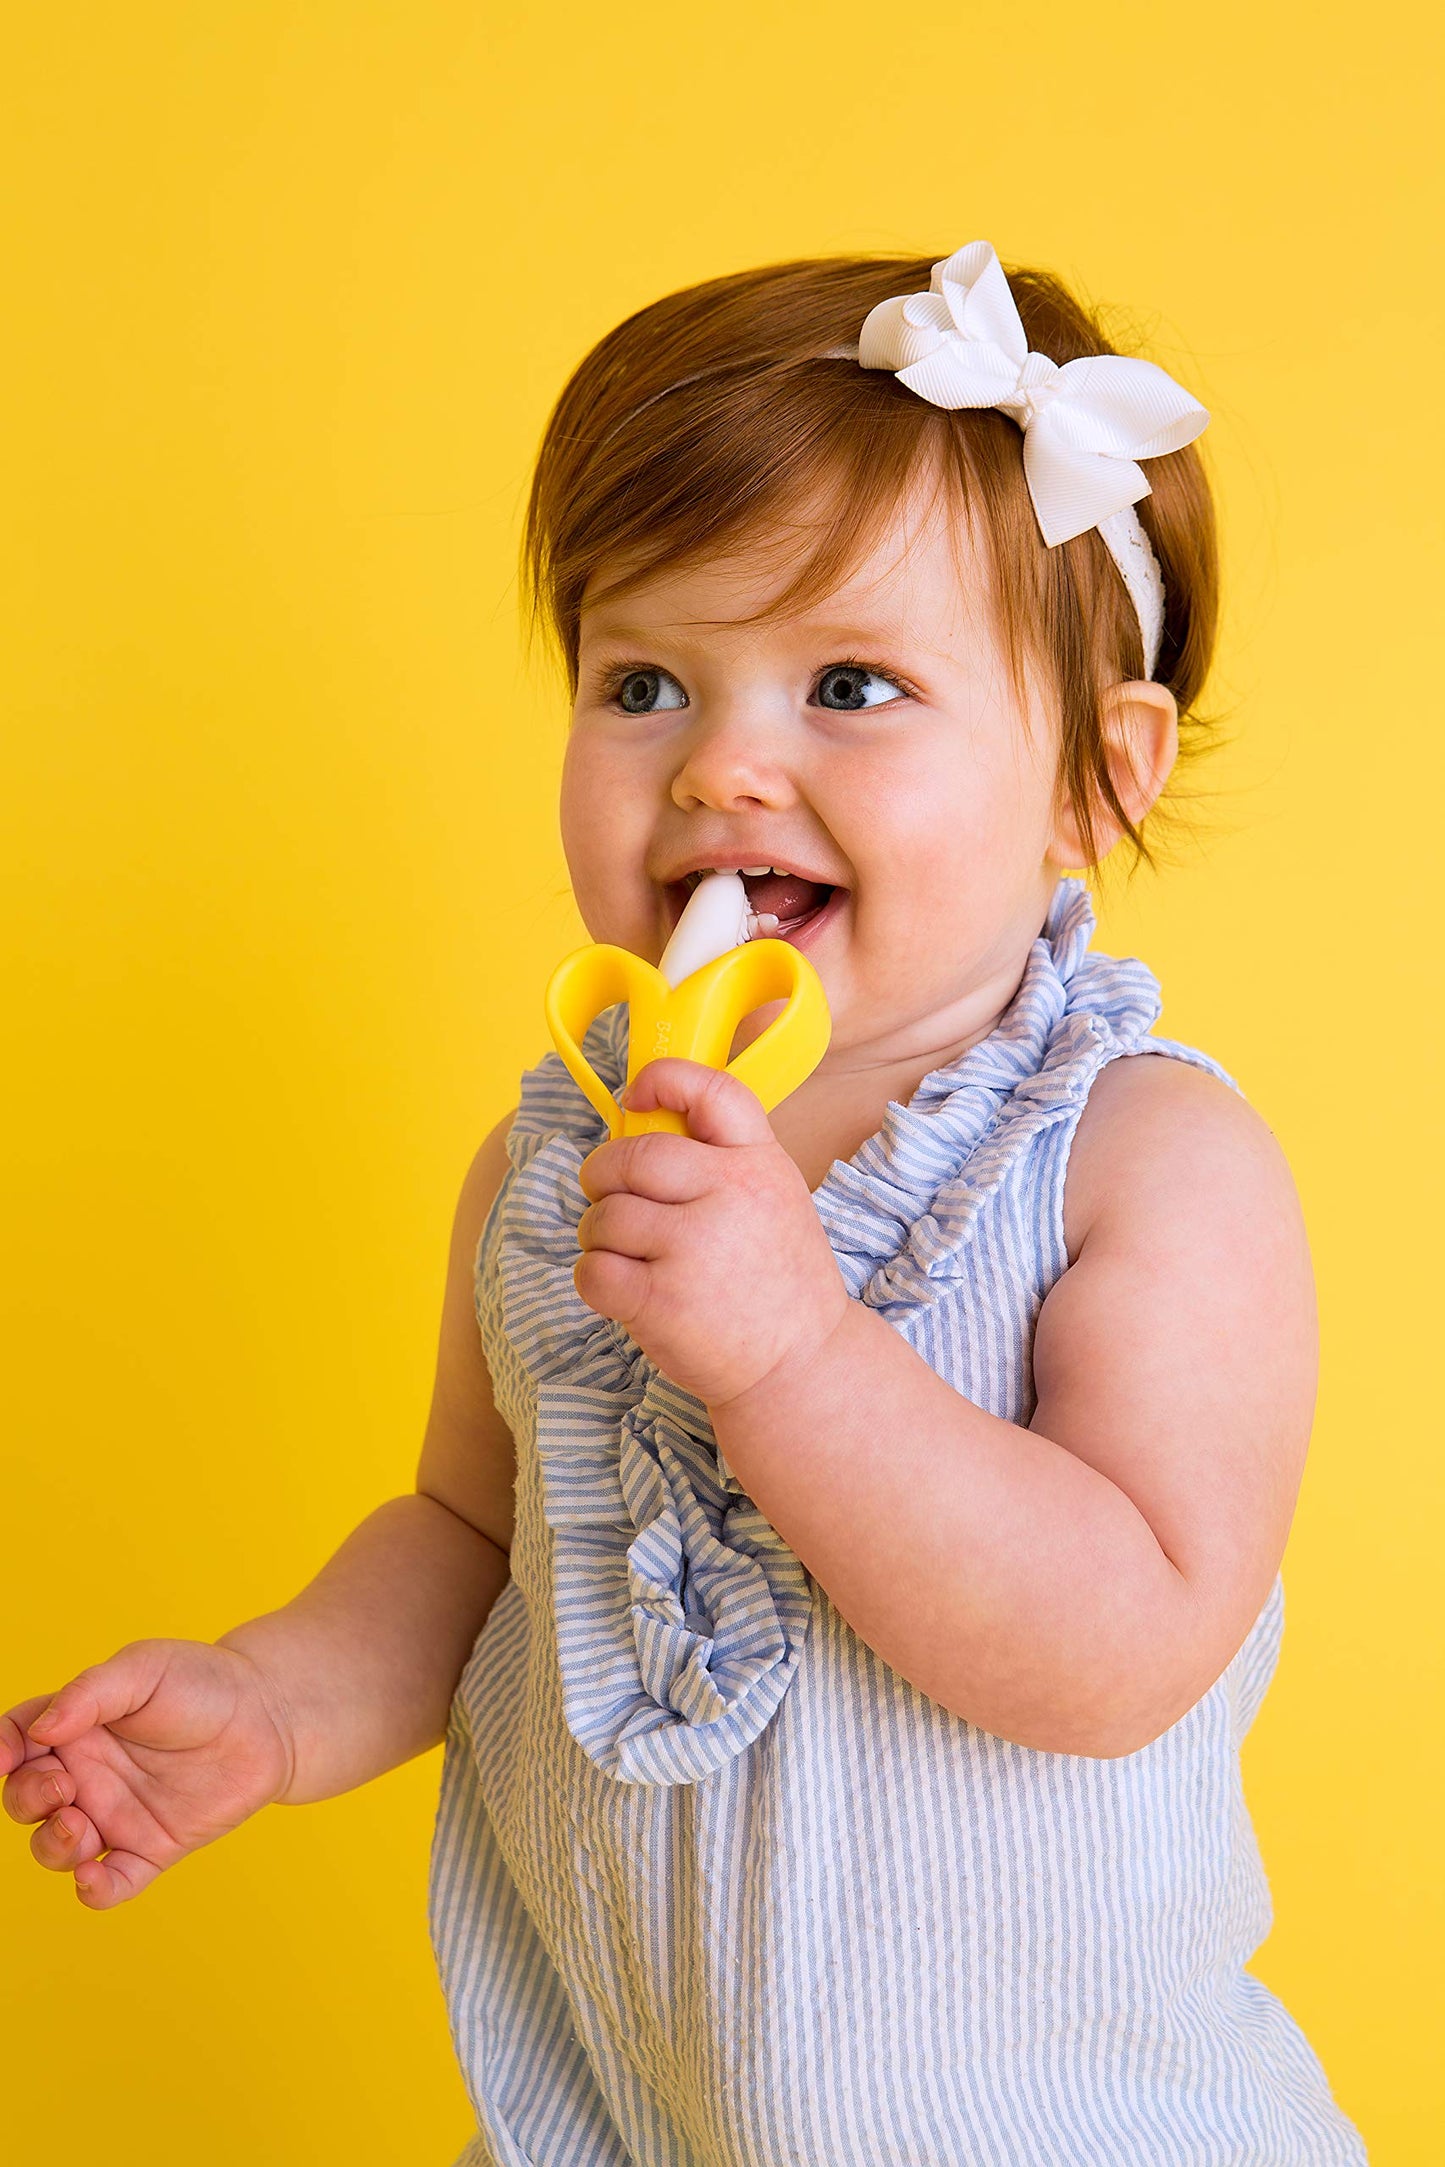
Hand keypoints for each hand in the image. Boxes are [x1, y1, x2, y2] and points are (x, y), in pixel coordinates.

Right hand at [1, 1637, 296, 1908]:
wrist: (269, 1715)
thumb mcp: (144, 1668)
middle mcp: (87, 1775)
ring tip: (78, 1824)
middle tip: (61, 1786)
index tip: (5, 1756)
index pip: (17, 1741)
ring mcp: (116, 1815)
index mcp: (76, 1727)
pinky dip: (93, 1891)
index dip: (1, 1750)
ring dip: (53, 1845)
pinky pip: (110, 1884)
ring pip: (58, 1848)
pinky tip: (92, 1878)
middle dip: (27, 1799)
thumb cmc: (203, 1682)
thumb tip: (42, 1731)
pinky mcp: (150, 1849)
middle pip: (26, 1800)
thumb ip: (89, 1692)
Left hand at [575, 1057, 851, 1408]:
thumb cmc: (777, 1280)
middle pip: (631, 1156)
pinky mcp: (660, 1300)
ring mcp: (693, 1249)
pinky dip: (594, 1279)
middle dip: (603, 1175)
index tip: (634, 1096)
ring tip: (629, 1257)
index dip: (663, 1080)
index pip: (711, 1091)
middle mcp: (730, 1196)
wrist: (801, 1365)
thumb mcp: (776, 1199)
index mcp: (760, 1164)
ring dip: (599, 1235)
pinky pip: (592, 1269)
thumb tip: (641, 1122)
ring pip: (603, 1216)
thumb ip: (723, 1162)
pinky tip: (624, 1291)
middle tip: (609, 1197)